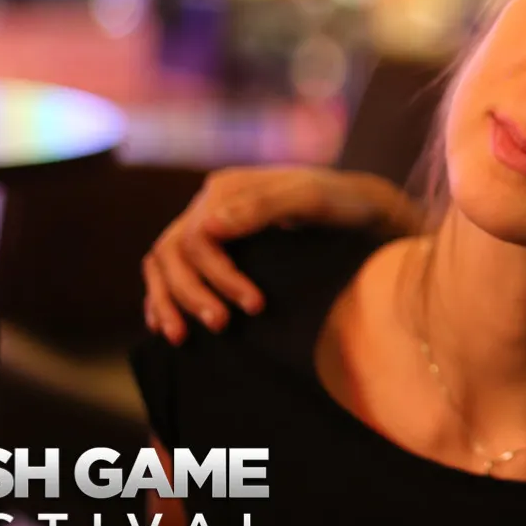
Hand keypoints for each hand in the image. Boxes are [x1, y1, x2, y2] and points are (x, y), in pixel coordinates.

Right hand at [142, 167, 421, 342]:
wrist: (362, 208)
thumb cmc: (342, 202)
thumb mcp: (311, 199)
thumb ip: (262, 207)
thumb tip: (208, 227)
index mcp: (226, 188)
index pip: (196, 237)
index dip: (217, 275)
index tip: (253, 305)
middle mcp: (210, 204)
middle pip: (173, 251)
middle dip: (191, 293)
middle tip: (221, 325)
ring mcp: (210, 224)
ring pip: (163, 261)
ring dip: (168, 299)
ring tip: (180, 337)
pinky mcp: (217, 246)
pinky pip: (171, 270)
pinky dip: (163, 295)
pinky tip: (165, 324)